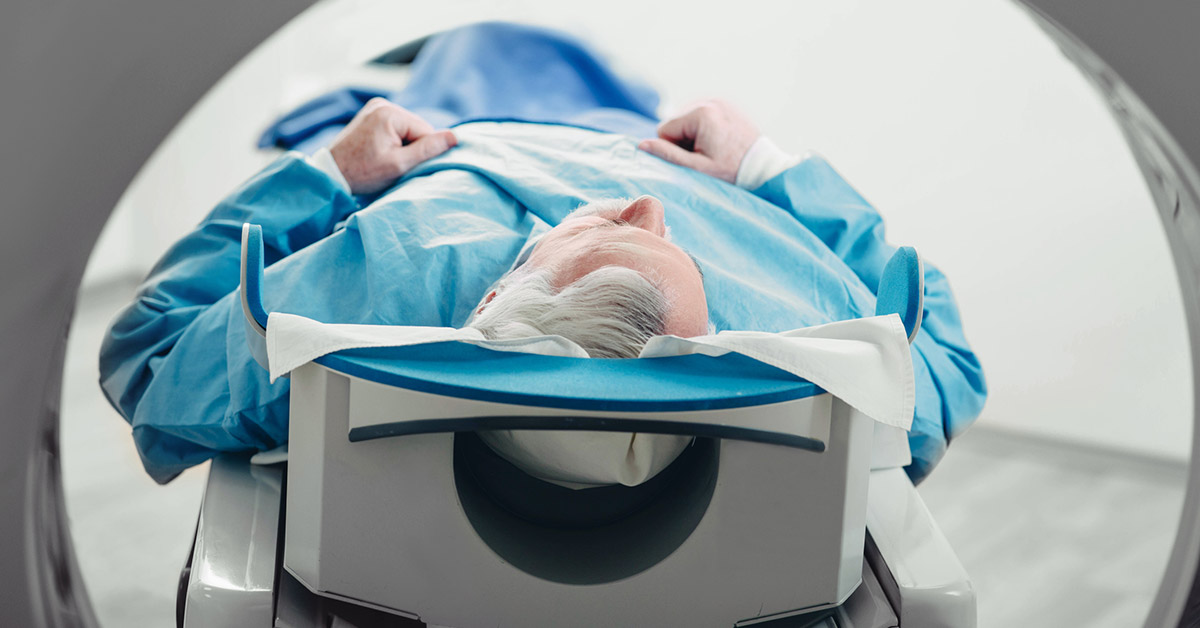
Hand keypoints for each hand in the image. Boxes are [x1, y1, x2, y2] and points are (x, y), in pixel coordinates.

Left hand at [329, 99, 456, 194]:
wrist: (331, 173)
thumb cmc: (363, 172)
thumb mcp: (399, 164)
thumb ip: (428, 149)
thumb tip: (455, 137)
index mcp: (390, 113)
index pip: (426, 131)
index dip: (421, 152)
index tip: (404, 166)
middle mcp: (382, 104)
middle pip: (416, 128)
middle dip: (412, 147)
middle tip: (393, 165)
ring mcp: (375, 107)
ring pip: (407, 128)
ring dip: (404, 145)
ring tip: (385, 159)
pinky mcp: (371, 113)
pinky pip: (395, 127)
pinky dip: (395, 141)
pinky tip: (382, 152)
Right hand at [638, 100, 758, 182]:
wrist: (763, 168)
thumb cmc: (731, 171)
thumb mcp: (697, 168)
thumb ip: (668, 155)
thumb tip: (641, 145)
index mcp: (701, 113)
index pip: (664, 129)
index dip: (674, 149)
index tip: (695, 159)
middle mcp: (709, 100)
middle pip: (675, 122)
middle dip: (684, 140)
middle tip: (706, 155)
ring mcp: (719, 100)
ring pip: (687, 119)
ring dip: (693, 135)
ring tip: (713, 149)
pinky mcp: (726, 104)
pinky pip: (701, 116)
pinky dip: (704, 128)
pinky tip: (718, 141)